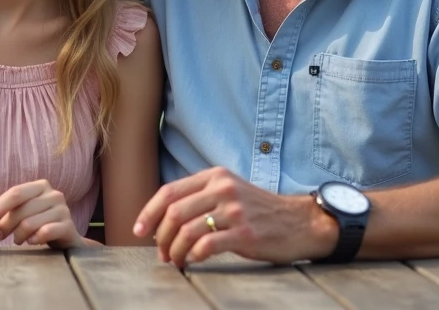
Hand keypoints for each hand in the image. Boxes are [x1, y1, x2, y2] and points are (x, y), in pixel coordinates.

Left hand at [0, 179, 83, 247]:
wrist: (65, 238)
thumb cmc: (37, 224)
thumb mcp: (16, 216)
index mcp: (40, 186)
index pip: (15, 193)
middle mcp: (54, 194)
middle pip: (20, 209)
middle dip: (5, 225)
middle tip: (1, 236)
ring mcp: (63, 209)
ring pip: (30, 223)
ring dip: (17, 236)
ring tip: (17, 240)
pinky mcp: (68, 226)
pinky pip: (45, 232)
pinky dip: (34, 239)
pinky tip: (31, 242)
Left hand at [133, 167, 335, 266]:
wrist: (299, 222)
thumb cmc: (259, 211)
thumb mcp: (229, 191)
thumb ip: (201, 197)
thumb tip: (163, 220)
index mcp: (215, 176)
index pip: (169, 192)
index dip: (149, 212)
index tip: (138, 231)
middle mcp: (223, 188)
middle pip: (174, 212)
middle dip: (160, 237)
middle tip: (161, 254)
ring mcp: (234, 210)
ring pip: (186, 230)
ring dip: (174, 251)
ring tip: (175, 261)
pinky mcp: (245, 232)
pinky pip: (206, 245)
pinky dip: (193, 256)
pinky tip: (193, 261)